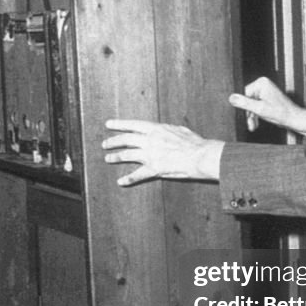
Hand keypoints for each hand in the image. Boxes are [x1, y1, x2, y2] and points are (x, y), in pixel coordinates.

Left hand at [102, 119, 224, 185]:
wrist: (200, 156)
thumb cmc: (194, 143)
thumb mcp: (179, 130)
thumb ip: (168, 129)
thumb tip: (167, 129)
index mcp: (156, 129)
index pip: (132, 125)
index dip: (119, 124)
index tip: (108, 124)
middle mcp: (149, 141)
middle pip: (125, 140)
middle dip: (113, 141)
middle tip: (105, 144)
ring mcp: (150, 155)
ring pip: (127, 155)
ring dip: (115, 157)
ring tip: (108, 158)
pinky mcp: (154, 169)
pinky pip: (137, 175)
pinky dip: (128, 179)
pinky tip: (121, 181)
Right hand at [229, 77, 305, 136]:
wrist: (293, 119)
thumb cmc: (281, 113)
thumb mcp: (259, 109)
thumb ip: (244, 103)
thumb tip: (231, 98)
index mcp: (261, 83)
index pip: (243, 94)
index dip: (242, 106)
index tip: (241, 116)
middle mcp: (263, 85)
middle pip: (247, 100)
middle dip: (248, 113)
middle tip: (249, 124)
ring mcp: (265, 92)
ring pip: (251, 105)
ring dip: (251, 116)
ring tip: (252, 126)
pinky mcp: (266, 99)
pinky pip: (255, 106)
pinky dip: (255, 115)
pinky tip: (255, 124)